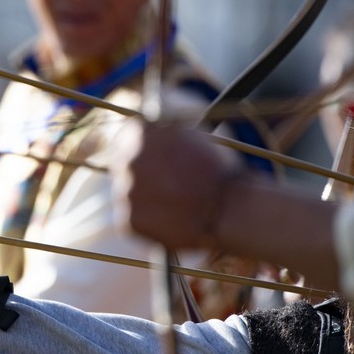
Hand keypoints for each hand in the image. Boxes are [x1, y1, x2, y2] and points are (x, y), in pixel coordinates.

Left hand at [111, 119, 242, 248]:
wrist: (229, 209)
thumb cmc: (217, 170)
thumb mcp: (190, 136)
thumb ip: (163, 133)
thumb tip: (149, 132)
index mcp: (139, 134)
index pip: (126, 137)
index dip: (140, 149)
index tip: (151, 160)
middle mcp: (127, 161)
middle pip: (124, 166)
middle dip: (141, 174)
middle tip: (165, 186)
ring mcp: (125, 192)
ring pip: (127, 194)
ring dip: (144, 198)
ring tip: (174, 205)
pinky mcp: (127, 221)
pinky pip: (130, 220)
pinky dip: (146, 222)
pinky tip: (169, 220)